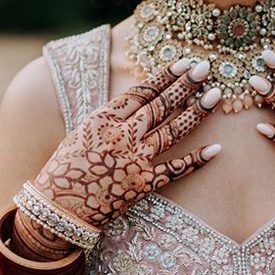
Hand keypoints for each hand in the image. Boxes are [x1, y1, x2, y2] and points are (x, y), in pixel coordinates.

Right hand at [32, 59, 221, 227]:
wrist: (58, 210)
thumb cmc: (64, 170)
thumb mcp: (81, 133)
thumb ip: (109, 119)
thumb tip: (134, 102)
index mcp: (102, 120)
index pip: (140, 92)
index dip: (164, 76)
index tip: (182, 63)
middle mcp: (121, 137)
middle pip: (160, 106)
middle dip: (184, 85)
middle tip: (206, 68)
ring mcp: (134, 161)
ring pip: (172, 132)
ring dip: (196, 113)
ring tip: (215, 96)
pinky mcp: (143, 184)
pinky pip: (175, 170)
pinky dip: (197, 160)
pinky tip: (216, 148)